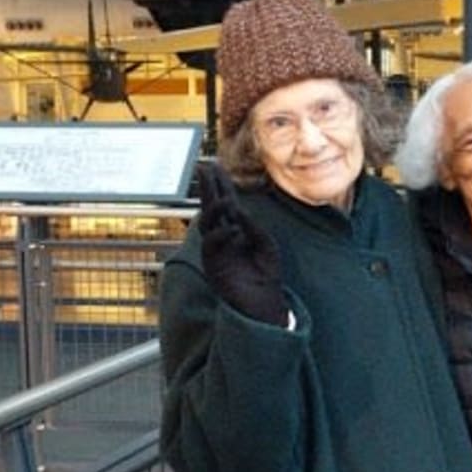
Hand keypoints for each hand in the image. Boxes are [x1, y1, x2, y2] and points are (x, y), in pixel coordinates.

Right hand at [198, 166, 288, 325]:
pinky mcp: (212, 266)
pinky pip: (211, 246)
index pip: (226, 204)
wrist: (264, 304)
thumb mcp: (266, 245)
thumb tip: (237, 208)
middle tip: (205, 169)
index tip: (217, 166)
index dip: (222, 185)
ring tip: (225, 200)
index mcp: (235, 232)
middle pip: (211, 209)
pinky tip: (233, 230)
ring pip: (206, 225)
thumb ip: (253, 226)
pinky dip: (222, 235)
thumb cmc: (266, 276)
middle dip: (208, 189)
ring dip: (214, 210)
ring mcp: (215, 252)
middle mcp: (222, 239)